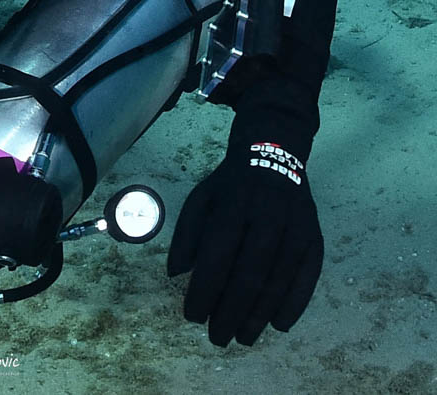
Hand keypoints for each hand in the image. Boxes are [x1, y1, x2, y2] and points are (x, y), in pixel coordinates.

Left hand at [167, 92, 322, 345]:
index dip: (205, 289)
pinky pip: (308, 276)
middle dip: (231, 311)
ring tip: (243, 338)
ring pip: (279, 279)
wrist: (274, 154)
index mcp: (234, 205)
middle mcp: (268, 216)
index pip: (218, 254)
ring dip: (260, 314)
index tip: (191, 316)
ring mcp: (296, 227)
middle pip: (250, 273)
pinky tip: (278, 324)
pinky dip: (295, 303)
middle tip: (217, 338)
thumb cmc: (229, 185)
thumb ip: (187, 235)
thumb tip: (177, 274)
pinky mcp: (315, 236)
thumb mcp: (200, 199)